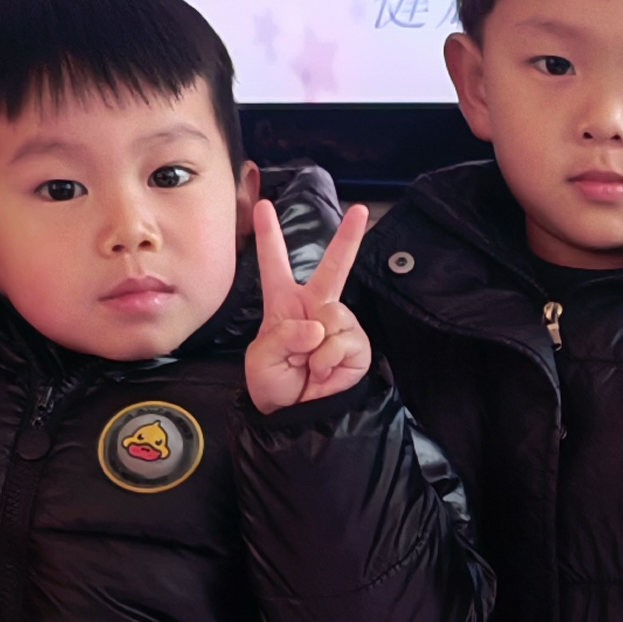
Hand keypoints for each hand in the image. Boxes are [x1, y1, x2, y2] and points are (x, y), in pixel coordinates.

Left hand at [245, 196, 374, 411]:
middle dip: (348, 238)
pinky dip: (329, 361)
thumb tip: (317, 326)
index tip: (264, 206)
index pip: (275, 265)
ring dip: (317, 346)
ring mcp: (338, 325)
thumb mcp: (261, 359)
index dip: (269, 236)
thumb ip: (283, 336)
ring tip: (308, 366)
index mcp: (284, 305)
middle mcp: (314, 308)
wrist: (296, 415)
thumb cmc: (273, 385)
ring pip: (334, 314)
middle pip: (333, 267)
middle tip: (361, 211)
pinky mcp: (356, 345)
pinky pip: (345, 341)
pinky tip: (322, 373)